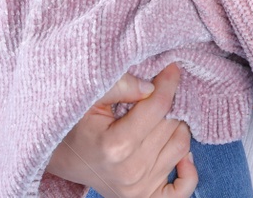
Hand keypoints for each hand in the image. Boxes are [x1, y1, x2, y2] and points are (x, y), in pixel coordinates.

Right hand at [46, 63, 197, 197]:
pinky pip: (184, 187)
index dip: (168, 82)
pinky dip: (188, 168)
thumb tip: (151, 86)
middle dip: (170, 102)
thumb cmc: (74, 125)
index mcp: (115, 145)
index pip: (158, 106)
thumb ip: (119, 85)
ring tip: (162, 116)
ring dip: (177, 126)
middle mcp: (131, 170)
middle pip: (172, 124)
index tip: (171, 67)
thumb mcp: (88, 99)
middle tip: (160, 90)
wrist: (63, 159)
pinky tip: (181, 154)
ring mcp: (139, 188)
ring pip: (182, 145)